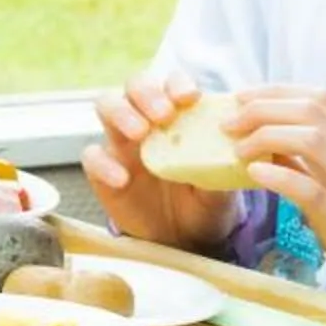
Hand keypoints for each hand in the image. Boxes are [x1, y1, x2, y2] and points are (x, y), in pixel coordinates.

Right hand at [82, 72, 236, 257]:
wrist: (184, 241)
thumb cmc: (204, 205)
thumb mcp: (220, 190)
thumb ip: (221, 171)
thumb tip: (233, 155)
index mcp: (178, 118)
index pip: (171, 84)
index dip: (177, 84)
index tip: (189, 97)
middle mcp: (146, 121)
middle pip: (134, 85)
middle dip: (147, 92)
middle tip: (162, 114)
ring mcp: (121, 144)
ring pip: (107, 106)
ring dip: (121, 112)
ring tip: (139, 133)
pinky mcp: (102, 170)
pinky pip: (92, 157)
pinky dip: (104, 164)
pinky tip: (122, 179)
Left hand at [225, 87, 325, 302]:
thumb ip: (310, 157)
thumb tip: (261, 129)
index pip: (322, 98)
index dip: (277, 92)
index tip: (242, 97)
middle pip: (313, 112)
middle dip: (264, 110)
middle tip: (229, 123)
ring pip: (313, 141)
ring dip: (266, 137)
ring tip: (237, 150)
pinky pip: (311, 189)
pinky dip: (279, 175)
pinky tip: (253, 172)